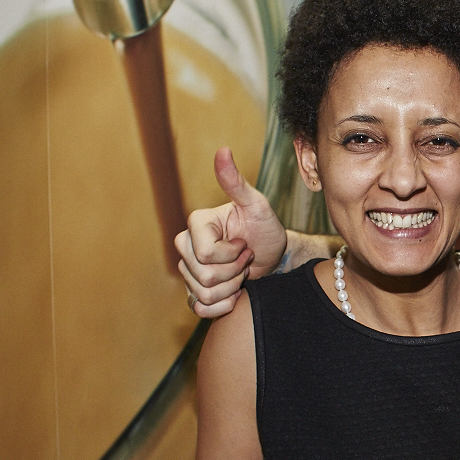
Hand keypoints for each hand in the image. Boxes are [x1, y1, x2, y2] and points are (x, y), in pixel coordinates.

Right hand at [176, 148, 285, 318]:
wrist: (274, 257)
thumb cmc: (266, 229)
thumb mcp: (257, 205)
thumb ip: (236, 183)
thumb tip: (223, 150)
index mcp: (196, 224)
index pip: (205, 254)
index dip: (231, 255)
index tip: (245, 244)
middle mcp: (185, 245)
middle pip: (202, 276)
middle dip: (233, 273)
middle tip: (246, 260)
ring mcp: (187, 270)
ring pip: (202, 294)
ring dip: (231, 288)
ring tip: (242, 274)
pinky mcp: (193, 292)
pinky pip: (199, 309)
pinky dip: (222, 306)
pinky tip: (235, 294)